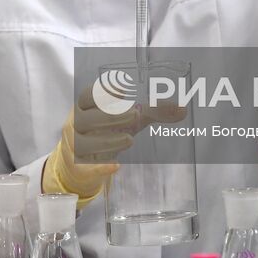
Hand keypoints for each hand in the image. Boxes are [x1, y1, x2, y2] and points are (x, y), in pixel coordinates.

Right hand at [42, 82, 186, 206]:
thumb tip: (183, 109)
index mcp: (85, 106)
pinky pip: (87, 167)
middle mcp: (76, 124)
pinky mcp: (79, 167)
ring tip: (130, 140)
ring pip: (86, 142)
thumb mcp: (128, 119)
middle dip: (111, 116)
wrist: (82, 163)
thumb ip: (152, 112)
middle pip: (88, 118)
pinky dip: (101, 167)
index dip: (101, 92)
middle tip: (134, 115)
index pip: (87, 96)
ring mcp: (75, 146)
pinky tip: (116, 166)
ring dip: (108, 141)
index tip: (121, 90)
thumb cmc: (106, 131)